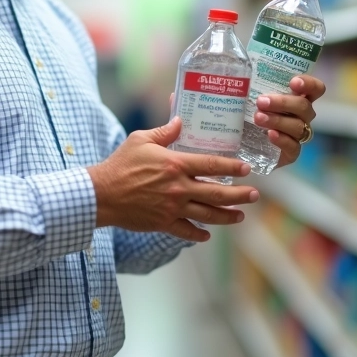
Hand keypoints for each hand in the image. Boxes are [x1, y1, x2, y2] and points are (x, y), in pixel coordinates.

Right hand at [87, 117, 258, 242]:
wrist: (102, 194)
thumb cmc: (120, 164)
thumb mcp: (141, 140)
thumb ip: (164, 132)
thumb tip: (180, 121)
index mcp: (176, 165)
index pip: (213, 165)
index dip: (233, 167)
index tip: (247, 169)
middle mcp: (179, 188)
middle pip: (218, 193)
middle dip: (240, 195)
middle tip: (254, 195)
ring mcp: (173, 208)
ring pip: (208, 215)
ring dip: (227, 216)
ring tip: (240, 215)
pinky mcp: (163, 223)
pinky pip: (186, 231)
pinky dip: (199, 234)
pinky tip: (207, 235)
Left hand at [252, 75, 326, 168]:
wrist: (243, 146)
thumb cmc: (249, 114)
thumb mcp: (250, 98)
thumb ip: (252, 84)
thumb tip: (237, 65)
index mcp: (297, 98)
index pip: (315, 89)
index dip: (308, 84)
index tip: (293, 82)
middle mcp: (302, 116)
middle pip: (304, 106)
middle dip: (283, 102)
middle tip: (261, 102)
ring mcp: (298, 135)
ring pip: (298, 126)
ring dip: (278, 120)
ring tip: (258, 118)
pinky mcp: (292, 153)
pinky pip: (293, 146)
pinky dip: (282, 139)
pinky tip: (270, 134)